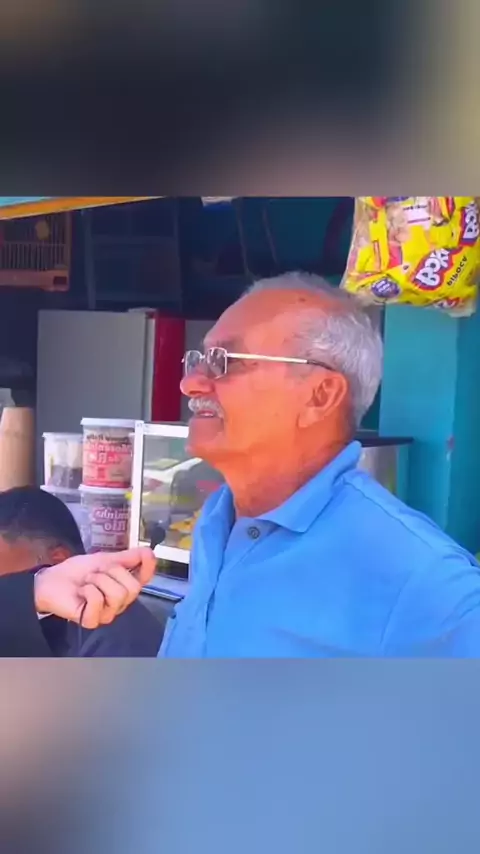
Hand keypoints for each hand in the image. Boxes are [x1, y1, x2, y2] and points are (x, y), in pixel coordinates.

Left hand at [34, 548, 155, 628]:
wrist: (52, 580)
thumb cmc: (77, 571)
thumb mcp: (104, 559)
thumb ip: (127, 557)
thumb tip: (149, 551)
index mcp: (124, 586)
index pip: (145, 579)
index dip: (149, 567)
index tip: (147, 555)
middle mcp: (119, 602)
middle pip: (133, 588)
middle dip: (113, 572)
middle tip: (98, 572)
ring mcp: (107, 613)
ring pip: (118, 594)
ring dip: (99, 580)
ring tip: (87, 581)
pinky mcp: (92, 620)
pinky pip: (99, 601)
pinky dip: (89, 590)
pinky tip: (82, 592)